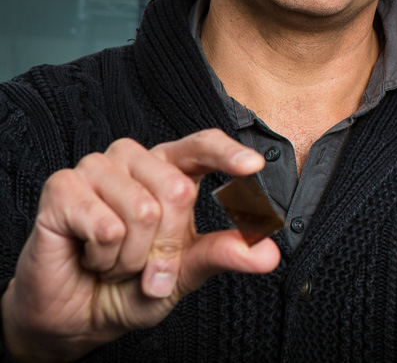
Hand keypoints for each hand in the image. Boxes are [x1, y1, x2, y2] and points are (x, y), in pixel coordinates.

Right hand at [1, 129, 280, 362]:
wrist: (76, 317)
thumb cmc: (131, 287)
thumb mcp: (185, 274)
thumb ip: (223, 255)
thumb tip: (268, 253)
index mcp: (171, 170)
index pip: (203, 145)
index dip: (228, 153)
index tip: (253, 166)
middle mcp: (136, 161)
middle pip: (176, 189)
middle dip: (165, 245)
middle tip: (145, 266)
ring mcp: (97, 169)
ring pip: (141, 209)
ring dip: (132, 255)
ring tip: (113, 260)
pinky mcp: (62, 187)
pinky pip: (104, 225)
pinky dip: (103, 255)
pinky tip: (90, 256)